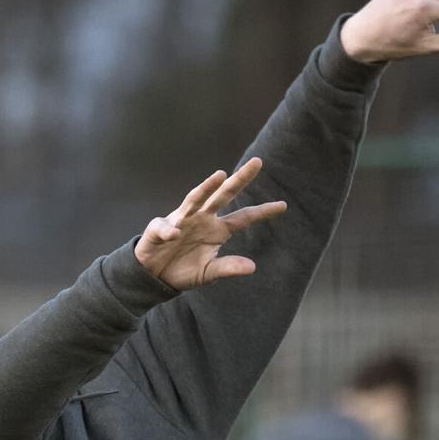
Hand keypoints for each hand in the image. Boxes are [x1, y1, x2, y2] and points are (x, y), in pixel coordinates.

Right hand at [135, 157, 286, 289]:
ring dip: (206, 187)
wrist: (155, 276)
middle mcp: (202, 219)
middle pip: (223, 195)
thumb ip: (228, 267)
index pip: (243, 217)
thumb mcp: (208, 273)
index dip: (262, 211)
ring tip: (219, 176)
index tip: (283, 206)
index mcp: (217, 230)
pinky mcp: (158, 228)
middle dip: (239, 179)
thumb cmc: (183, 270)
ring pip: (196, 198)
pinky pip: (166, 228)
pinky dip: (170, 231)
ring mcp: (182, 220)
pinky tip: (174, 235)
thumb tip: (252, 267)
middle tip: (257, 163)